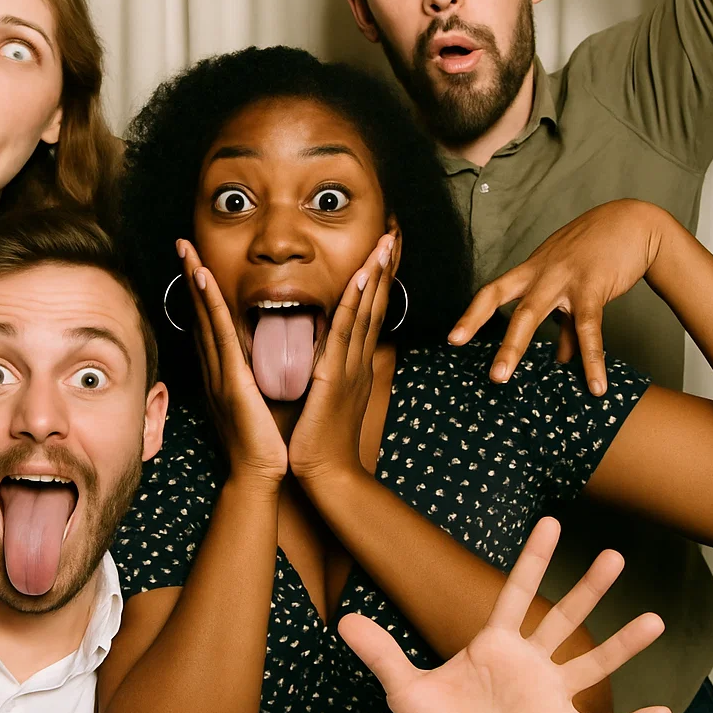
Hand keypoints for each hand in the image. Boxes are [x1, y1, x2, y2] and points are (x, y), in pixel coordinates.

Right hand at [178, 241, 287, 485]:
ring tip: (187, 250)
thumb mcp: (261, 400)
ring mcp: (219, 372)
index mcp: (224, 373)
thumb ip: (259, 377)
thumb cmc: (267, 442)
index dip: (202, 292)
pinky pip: (219, 333)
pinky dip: (209, 304)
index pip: (211, 323)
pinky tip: (203, 280)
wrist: (261, 474)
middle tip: (183, 243)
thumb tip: (269, 357)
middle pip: (201, 314)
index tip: (198, 263)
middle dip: (191, 277)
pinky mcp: (230, 379)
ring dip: (196, 281)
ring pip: (205, 317)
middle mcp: (215, 368)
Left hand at [288, 232, 397, 483]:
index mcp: (354, 366)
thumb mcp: (329, 401)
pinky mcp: (336, 374)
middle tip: (391, 237)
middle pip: (374, 306)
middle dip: (383, 271)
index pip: (367, 316)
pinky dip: (354, 302)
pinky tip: (361, 279)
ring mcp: (351, 366)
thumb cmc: (323, 443)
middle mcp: (358, 361)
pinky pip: (346, 329)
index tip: (380, 256)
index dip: (375, 284)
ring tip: (383, 245)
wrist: (329, 475)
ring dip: (374, 276)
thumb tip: (321, 359)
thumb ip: (328, 377)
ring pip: (365, 311)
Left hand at [340, 517, 671, 712]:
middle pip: (564, 618)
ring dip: (623, 644)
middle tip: (616, 556)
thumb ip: (381, 653)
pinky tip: (663, 711)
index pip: (516, 592)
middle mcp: (528, 664)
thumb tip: (344, 621)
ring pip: (592, 664)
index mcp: (493, 644)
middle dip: (588, 588)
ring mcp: (548, 698)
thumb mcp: (404, 689)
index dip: (534, 559)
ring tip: (655, 619)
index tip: (552, 523)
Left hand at [447, 200, 669, 394]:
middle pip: (501, 300)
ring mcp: (563, 278)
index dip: (472, 315)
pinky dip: (592, 359)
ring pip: (531, 314)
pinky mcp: (592, 286)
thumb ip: (566, 325)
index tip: (453, 339)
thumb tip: (563, 360)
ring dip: (514, 347)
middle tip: (477, 366)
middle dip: (479, 328)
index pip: (492, 291)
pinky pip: (588, 327)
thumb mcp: (572, 284)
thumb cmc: (597, 253)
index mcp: (531, 271)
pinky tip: (596, 385)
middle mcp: (540, 273)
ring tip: (503, 379)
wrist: (633, 222)